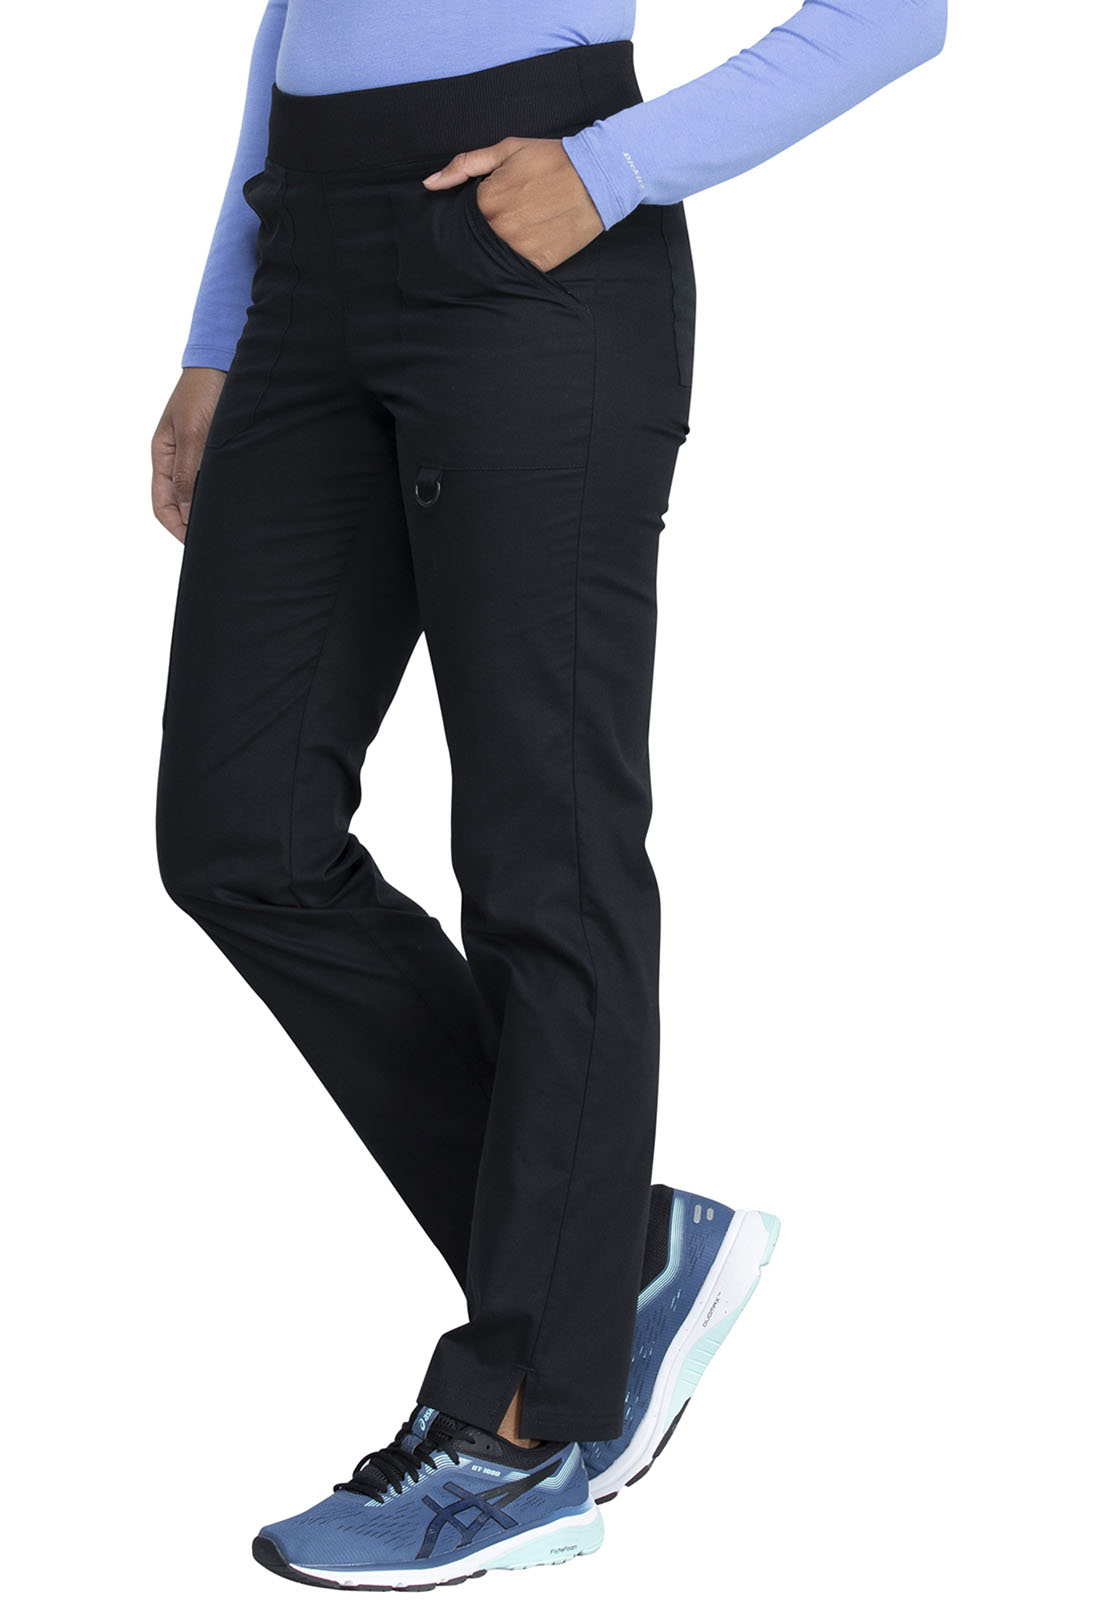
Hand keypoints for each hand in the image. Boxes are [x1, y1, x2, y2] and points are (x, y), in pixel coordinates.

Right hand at [151, 367, 225, 543]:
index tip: (196, 545)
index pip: (162, 505)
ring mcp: (199, 455)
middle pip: (181, 504)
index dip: (176, 528)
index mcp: (163, 455)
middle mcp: (179, 459)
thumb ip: (187, 474)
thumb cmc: (204, 391)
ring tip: (231, 526)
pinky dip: (225, 493)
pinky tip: (240, 502)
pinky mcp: (220, 450)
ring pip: (201, 494)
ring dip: (211, 510)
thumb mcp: (193, 434)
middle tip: (218, 541)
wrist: (227, 362)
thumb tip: (185, 515)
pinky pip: (218, 480)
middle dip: (194, 525)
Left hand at [423, 136, 603, 272]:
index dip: (470, 211)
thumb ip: (464, 165)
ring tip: (517, 228)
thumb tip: (430, 183)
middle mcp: (499, 229)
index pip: (461, 216)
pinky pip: (515, 267)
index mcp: (486, 200)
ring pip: (492, 256)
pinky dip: (515, 258)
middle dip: (483, 229)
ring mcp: (518, 249)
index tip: (483, 206)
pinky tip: (527, 241)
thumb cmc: (551, 159)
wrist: (597, 177)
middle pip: (475, 238)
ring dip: (497, 247)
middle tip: (505, 216)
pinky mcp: (537, 263)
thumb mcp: (506, 150)